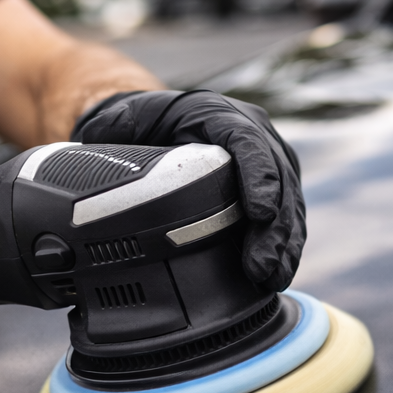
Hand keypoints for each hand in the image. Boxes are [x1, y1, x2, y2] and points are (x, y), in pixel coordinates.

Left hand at [72, 90, 305, 291]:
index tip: (259, 213)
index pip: (247, 142)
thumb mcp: (121, 118)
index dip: (259, 178)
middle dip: (274, 227)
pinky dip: (284, 245)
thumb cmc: (138, 123)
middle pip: (277, 178)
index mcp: (217, 113)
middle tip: (262, 267)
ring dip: (284, 243)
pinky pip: (286, 214)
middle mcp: (251, 131)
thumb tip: (103, 143)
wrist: (151, 123)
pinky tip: (278, 274)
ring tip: (273, 279)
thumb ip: (115, 128)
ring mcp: (265, 158)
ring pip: (289, 200)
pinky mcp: (269, 184)